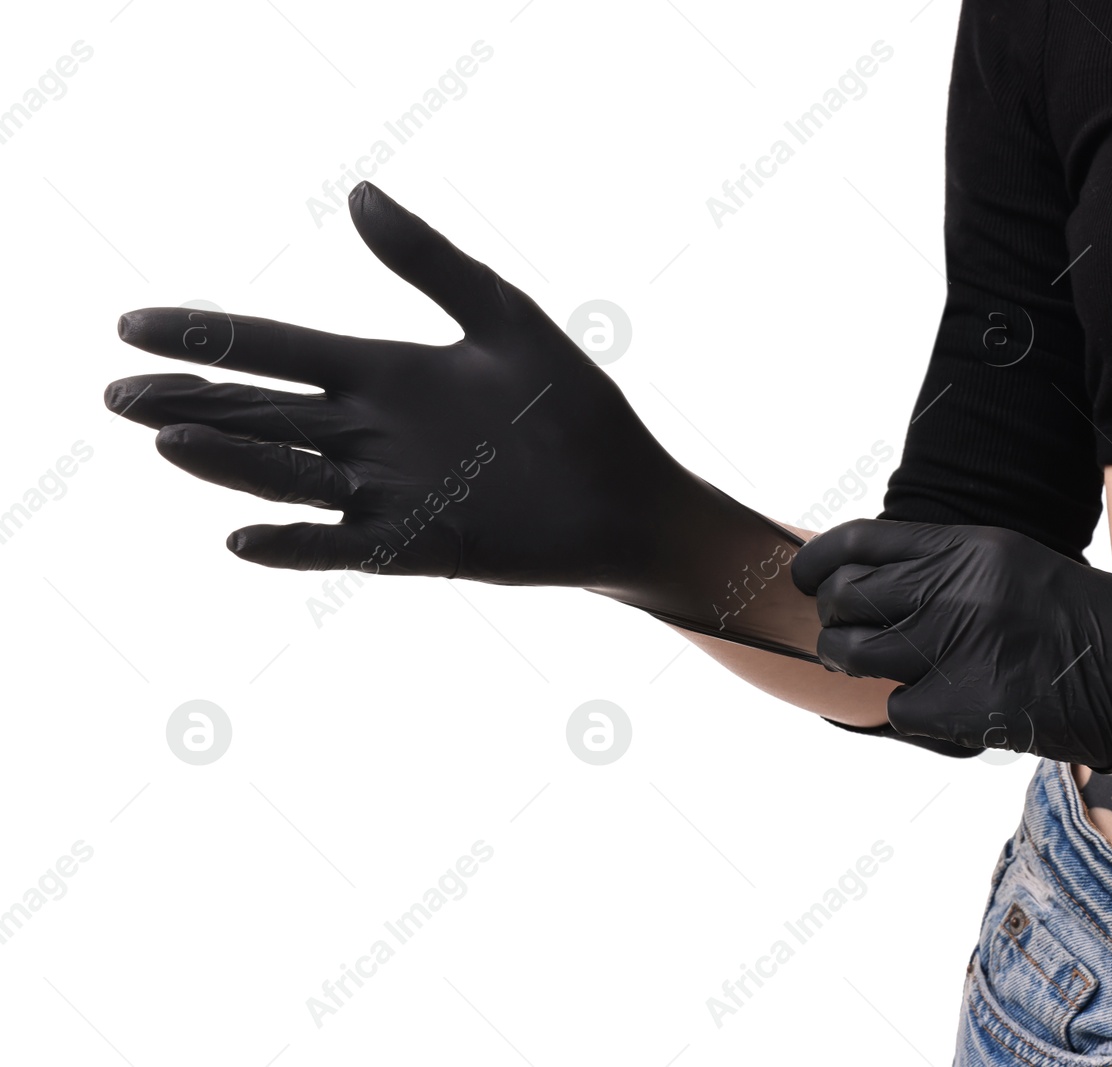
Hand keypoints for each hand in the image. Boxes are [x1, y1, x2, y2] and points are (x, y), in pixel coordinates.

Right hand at [104, 181, 818, 660]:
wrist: (627, 494)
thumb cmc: (573, 408)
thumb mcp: (503, 320)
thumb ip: (431, 264)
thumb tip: (357, 195)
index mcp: (386, 375)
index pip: (280, 350)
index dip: (210, 338)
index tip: (134, 324)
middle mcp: (373, 435)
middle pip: (265, 415)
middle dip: (193, 401)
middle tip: (116, 391)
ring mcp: (392, 492)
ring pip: (290, 475)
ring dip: (231, 461)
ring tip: (167, 439)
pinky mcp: (422, 545)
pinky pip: (346, 547)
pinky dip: (298, 544)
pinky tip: (245, 537)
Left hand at [790, 519, 1111, 817]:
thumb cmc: (1106, 629)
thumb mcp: (1026, 572)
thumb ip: (956, 575)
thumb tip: (885, 591)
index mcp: (976, 546)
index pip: (862, 541)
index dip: (819, 562)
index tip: (804, 579)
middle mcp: (961, 588)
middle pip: (847, 597)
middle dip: (834, 621)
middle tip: (845, 638)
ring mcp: (963, 647)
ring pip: (853, 653)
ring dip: (852, 667)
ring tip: (877, 674)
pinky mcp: (970, 707)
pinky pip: (896, 710)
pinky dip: (906, 716)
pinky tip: (940, 712)